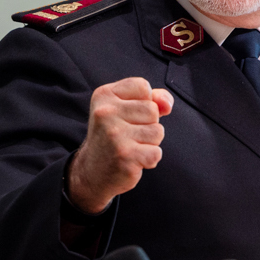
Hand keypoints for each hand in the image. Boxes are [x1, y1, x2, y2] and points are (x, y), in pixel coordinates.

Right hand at [68, 77, 172, 213]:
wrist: (92, 172)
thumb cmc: (114, 137)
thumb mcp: (126, 109)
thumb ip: (152, 99)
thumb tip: (168, 104)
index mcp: (104, 95)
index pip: (143, 87)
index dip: (144, 102)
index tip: (127, 115)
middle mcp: (106, 113)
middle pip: (153, 110)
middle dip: (148, 125)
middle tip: (128, 136)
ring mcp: (115, 135)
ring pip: (157, 131)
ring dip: (150, 143)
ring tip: (131, 147)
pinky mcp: (125, 156)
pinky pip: (156, 153)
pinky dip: (149, 159)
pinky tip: (133, 161)